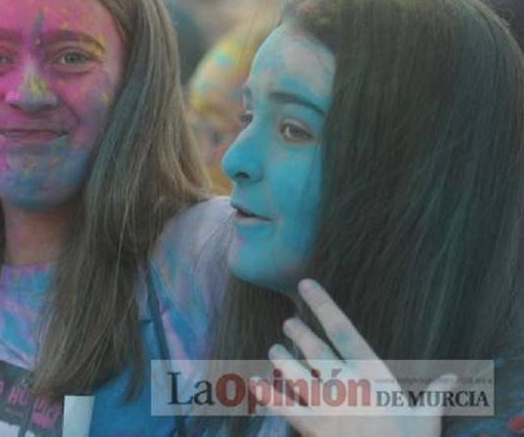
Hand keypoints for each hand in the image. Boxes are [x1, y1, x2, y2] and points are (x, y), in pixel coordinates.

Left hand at [251, 279, 457, 436]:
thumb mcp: (427, 419)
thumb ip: (435, 394)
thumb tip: (453, 378)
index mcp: (373, 374)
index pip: (342, 329)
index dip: (322, 303)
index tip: (306, 284)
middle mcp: (346, 383)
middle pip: (313, 348)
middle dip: (298, 333)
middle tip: (288, 323)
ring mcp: (327, 405)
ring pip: (294, 372)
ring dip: (282, 360)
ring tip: (273, 351)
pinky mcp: (313, 428)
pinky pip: (284, 407)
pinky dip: (268, 395)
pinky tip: (253, 383)